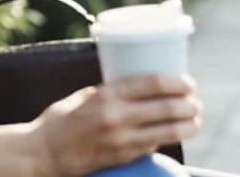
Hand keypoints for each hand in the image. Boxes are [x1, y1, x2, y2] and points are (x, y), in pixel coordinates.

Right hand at [30, 74, 200, 176]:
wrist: (44, 153)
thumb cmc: (60, 120)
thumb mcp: (83, 96)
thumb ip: (110, 92)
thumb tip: (138, 86)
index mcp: (106, 95)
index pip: (153, 83)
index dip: (178, 82)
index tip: (188, 83)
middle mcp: (117, 117)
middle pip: (168, 108)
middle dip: (190, 105)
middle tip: (195, 103)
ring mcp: (122, 140)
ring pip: (170, 131)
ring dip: (189, 125)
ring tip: (194, 120)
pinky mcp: (124, 157)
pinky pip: (154, 145)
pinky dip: (167, 138)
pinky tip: (173, 133)